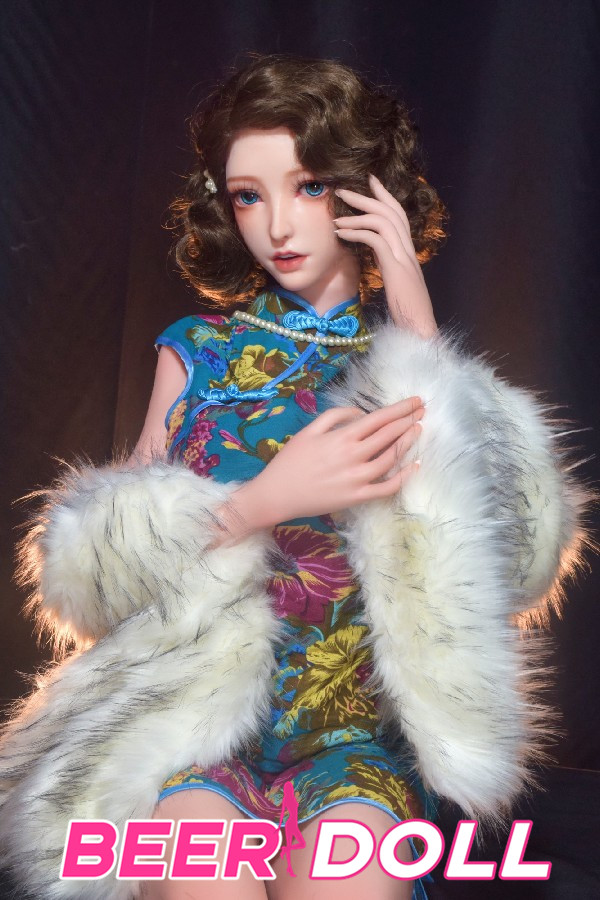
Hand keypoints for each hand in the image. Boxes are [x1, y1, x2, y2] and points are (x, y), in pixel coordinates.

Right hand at [239, 396, 424, 528]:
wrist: (277, 494)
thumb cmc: (290, 460)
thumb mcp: (309, 430)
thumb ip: (336, 417)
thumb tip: (361, 414)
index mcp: (342, 437)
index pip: (379, 418)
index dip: (400, 409)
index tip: (415, 401)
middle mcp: (354, 455)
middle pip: (389, 435)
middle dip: (409, 421)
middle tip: (422, 411)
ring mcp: (358, 478)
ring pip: (392, 458)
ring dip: (408, 442)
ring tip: (419, 430)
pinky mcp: (358, 497)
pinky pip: (387, 487)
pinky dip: (403, 477)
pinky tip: (414, 466)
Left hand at [334, 174, 437, 337]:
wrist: (420, 328)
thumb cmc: (407, 312)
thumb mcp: (398, 284)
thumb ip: (391, 267)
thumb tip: (380, 260)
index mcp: (408, 253)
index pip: (399, 216)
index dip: (385, 197)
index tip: (371, 182)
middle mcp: (408, 250)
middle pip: (391, 212)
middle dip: (367, 197)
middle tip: (344, 189)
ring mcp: (404, 258)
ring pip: (383, 222)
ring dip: (357, 215)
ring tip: (337, 217)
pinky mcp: (396, 268)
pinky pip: (375, 240)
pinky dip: (356, 233)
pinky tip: (342, 234)